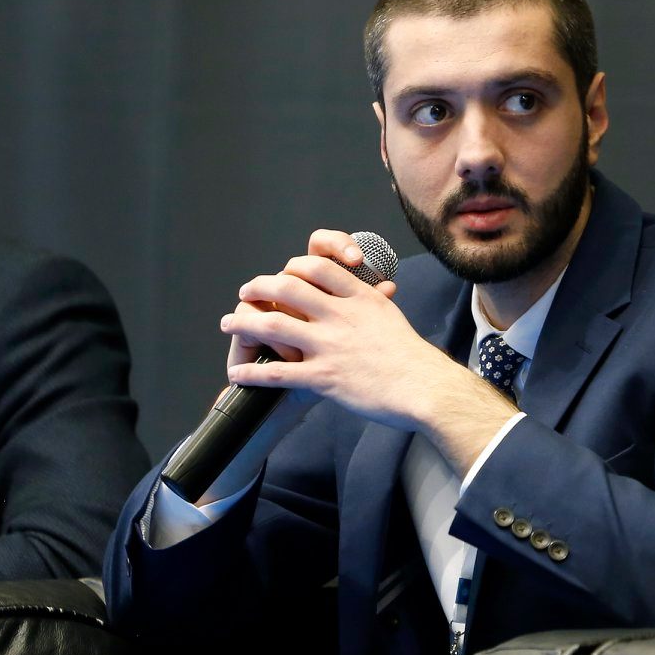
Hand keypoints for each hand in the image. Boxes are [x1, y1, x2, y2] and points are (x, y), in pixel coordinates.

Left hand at [222, 231, 513, 471]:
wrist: (424, 388)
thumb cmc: (413, 358)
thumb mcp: (392, 318)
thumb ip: (376, 302)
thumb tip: (381, 289)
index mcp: (359, 298)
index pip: (319, 266)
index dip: (294, 266)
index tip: (283, 273)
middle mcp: (340, 315)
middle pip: (287, 287)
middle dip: (259, 287)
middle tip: (246, 291)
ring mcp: (329, 345)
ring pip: (273, 324)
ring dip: (243, 323)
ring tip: (229, 323)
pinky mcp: (323, 377)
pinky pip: (277, 373)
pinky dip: (251, 373)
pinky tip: (237, 375)